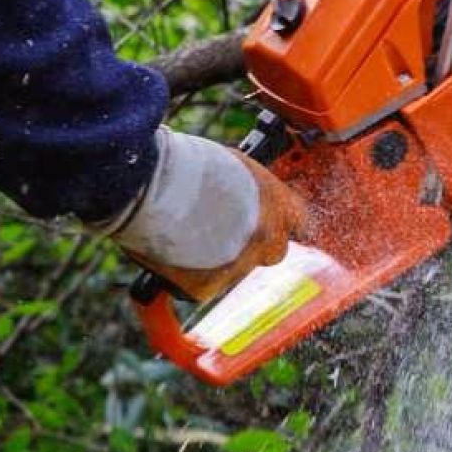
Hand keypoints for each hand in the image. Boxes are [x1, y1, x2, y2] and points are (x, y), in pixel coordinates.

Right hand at [100, 129, 309, 301]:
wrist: (151, 186)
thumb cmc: (185, 164)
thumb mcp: (233, 165)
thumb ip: (248, 189)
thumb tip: (245, 196)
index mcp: (277, 203)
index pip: (300, 221)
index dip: (283, 222)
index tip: (270, 222)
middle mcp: (265, 238)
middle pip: (273, 251)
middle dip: (254, 245)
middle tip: (225, 231)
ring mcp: (238, 266)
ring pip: (234, 270)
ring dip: (217, 258)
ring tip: (185, 233)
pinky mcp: (206, 288)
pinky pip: (200, 287)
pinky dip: (187, 275)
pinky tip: (170, 255)